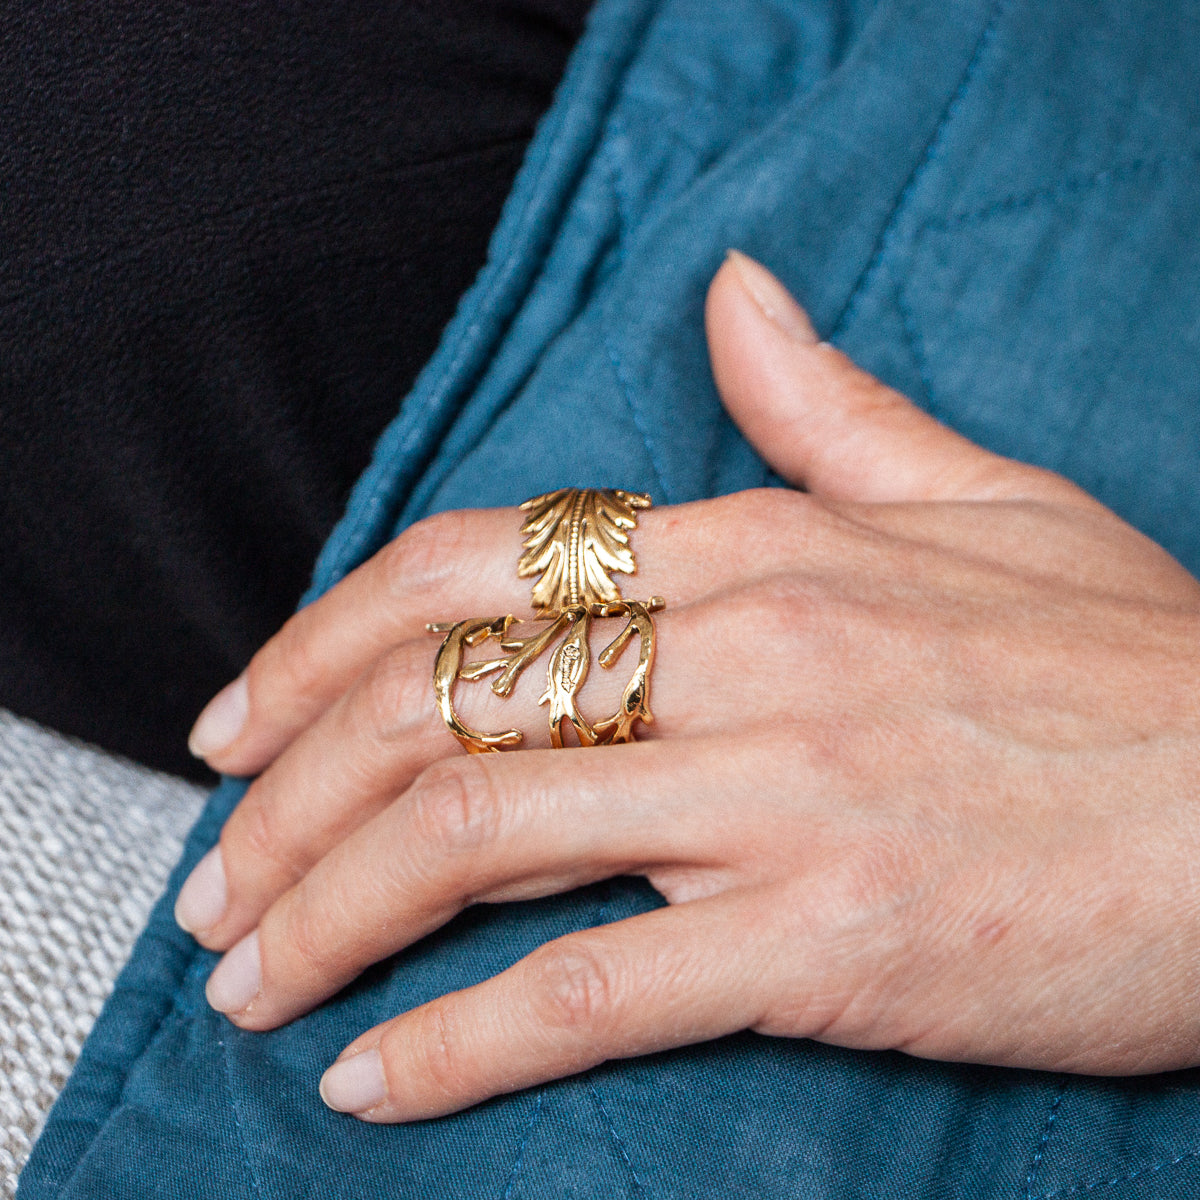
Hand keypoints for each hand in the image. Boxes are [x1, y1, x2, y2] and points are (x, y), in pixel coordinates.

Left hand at [178, 251, 1199, 1122]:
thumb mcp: (979, 499)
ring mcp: (782, 797)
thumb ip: (827, 407)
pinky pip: (587, 992)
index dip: (318, 644)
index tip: (240, 725)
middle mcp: (747, 655)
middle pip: (432, 709)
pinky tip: (371, 1078)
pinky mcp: (830, 940)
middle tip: (216, 879)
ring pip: (476, 841)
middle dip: (284, 800)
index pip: (466, 570)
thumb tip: (734, 296)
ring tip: (249, 975)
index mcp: (760, 548)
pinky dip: (454, 1043)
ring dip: (327, 914)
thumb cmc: (1135, 664)